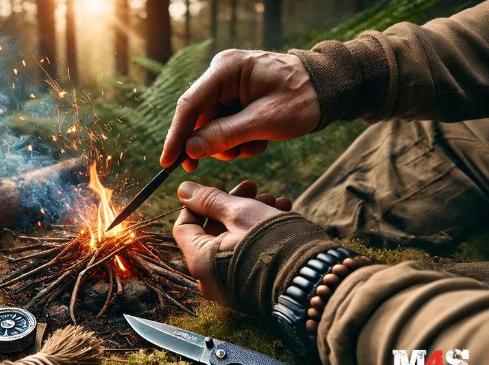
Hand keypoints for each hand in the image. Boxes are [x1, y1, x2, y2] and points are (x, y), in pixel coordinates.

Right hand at [161, 50, 319, 171]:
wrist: (329, 90)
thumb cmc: (303, 99)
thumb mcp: (264, 121)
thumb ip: (225, 135)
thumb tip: (190, 150)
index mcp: (225, 69)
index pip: (189, 105)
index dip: (176, 136)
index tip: (167, 163)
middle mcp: (221, 74)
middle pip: (199, 119)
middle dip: (214, 143)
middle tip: (234, 155)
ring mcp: (228, 86)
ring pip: (212, 127)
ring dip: (232, 144)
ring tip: (257, 143)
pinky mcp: (235, 99)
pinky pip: (225, 126)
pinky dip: (240, 139)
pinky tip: (260, 138)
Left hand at [173, 180, 291, 301]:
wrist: (313, 280)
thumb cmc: (275, 243)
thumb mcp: (241, 212)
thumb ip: (209, 200)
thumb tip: (183, 189)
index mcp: (200, 261)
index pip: (183, 226)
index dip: (198, 203)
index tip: (218, 188)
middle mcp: (210, 280)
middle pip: (211, 232)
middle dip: (233, 205)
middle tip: (254, 187)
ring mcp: (230, 287)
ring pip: (231, 242)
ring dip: (250, 216)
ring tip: (274, 200)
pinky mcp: (250, 289)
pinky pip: (245, 257)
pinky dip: (257, 236)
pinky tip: (281, 216)